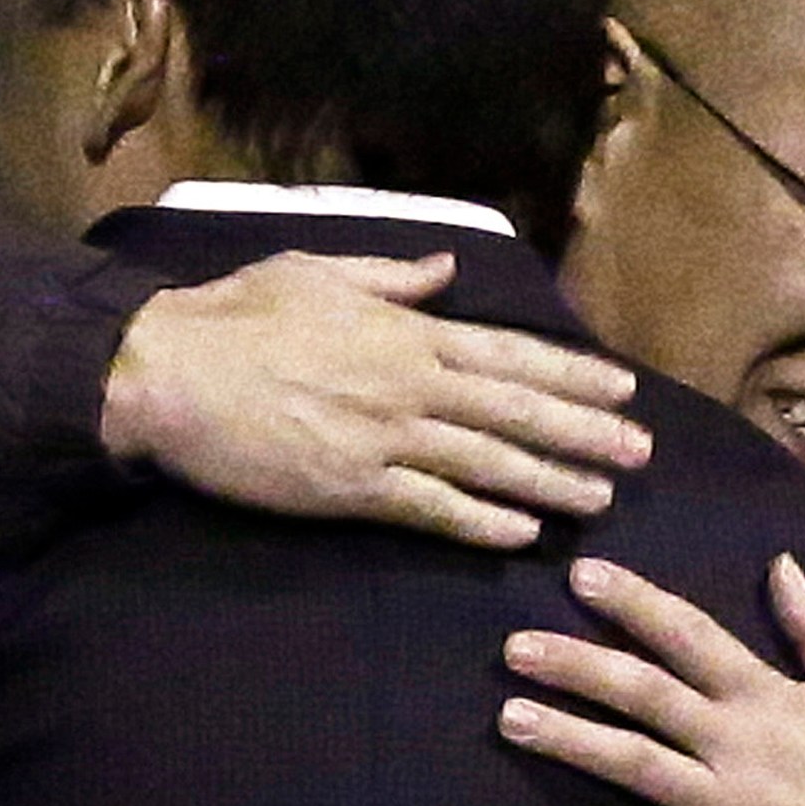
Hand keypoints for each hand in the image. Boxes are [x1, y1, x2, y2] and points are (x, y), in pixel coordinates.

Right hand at [99, 251, 651, 547]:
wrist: (163, 372)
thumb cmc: (232, 316)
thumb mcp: (318, 271)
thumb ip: (391, 277)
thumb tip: (444, 271)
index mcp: (405, 331)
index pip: (509, 354)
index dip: (571, 374)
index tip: (622, 389)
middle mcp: (408, 384)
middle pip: (516, 412)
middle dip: (585, 433)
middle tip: (641, 455)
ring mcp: (383, 439)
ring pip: (487, 464)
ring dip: (550, 483)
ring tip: (599, 500)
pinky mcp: (350, 488)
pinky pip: (431, 508)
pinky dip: (481, 521)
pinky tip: (523, 534)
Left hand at [497, 554, 804, 805]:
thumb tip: (784, 564)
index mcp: (768, 698)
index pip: (691, 636)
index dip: (635, 603)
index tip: (580, 575)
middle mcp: (735, 746)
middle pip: (645, 694)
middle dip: (578, 665)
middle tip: (515, 646)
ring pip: (632, 765)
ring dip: (569, 740)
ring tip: (510, 718)